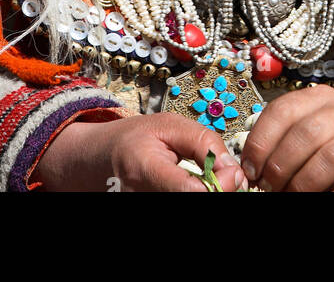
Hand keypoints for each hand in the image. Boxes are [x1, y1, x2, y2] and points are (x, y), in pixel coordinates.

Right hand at [36, 112, 244, 191]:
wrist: (101, 160)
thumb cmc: (134, 139)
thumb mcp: (168, 125)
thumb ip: (202, 142)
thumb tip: (231, 168)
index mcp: (144, 170)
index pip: (189, 191)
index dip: (219, 185)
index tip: (232, 171)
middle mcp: (142, 197)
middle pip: (195, 201)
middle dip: (220, 192)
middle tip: (228, 176)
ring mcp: (145, 205)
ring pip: (194, 204)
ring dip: (210, 194)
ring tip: (213, 180)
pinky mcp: (151, 208)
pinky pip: (185, 205)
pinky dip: (197, 196)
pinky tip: (201, 188)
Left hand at [239, 84, 333, 191]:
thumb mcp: (312, 136)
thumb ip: (285, 143)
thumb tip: (249, 170)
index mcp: (319, 98)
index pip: (282, 110)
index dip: (260, 143)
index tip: (250, 171)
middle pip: (304, 133)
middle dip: (280, 167)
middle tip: (270, 189)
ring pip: (329, 156)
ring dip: (304, 184)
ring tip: (294, 198)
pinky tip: (323, 201)